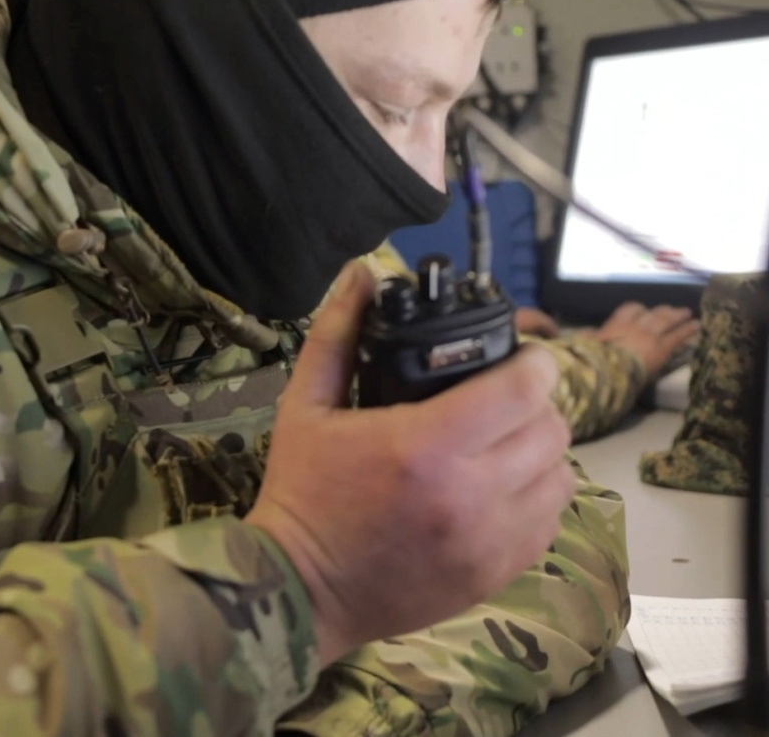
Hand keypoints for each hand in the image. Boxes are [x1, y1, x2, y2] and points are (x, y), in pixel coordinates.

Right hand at [247, 262, 573, 664]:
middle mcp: (469, 495)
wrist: (299, 589)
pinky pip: (550, 524)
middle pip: (551, 429)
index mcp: (423, 446)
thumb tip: (361, 271)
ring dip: (540, 453)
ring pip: (561, 477)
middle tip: (504, 400)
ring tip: (503, 445)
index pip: (523, 388)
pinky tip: (499, 490)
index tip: (519, 357)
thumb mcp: (305, 404)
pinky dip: (535, 499)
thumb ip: (338, 333)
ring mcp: (487, 542)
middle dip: (535, 404)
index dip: (532, 362)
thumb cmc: (302, 489)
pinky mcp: (495, 575)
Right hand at [592, 302, 698, 379]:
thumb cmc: (594, 360)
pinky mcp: (662, 348)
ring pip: (666, 321)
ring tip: (687, 313)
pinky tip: (697, 325)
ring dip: (677, 316)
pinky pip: (677, 335)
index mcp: (616, 325)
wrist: (609, 371)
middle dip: (662, 311)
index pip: (629, 309)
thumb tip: (585, 332)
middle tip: (671, 310)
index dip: (637, 309)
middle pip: (651, 313)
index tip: (642, 310)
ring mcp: (650, 336)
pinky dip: (688, 329)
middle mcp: (635, 326)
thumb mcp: (586, 345)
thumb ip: (587, 337)